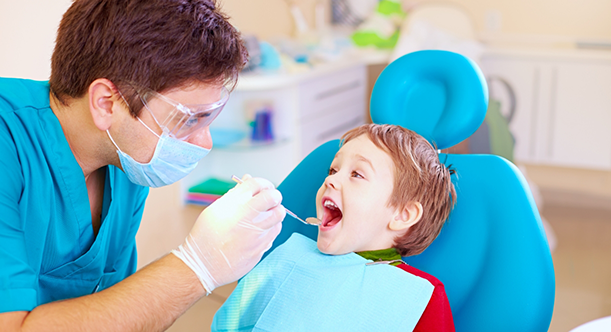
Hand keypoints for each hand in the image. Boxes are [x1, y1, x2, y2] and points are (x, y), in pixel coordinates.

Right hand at [172, 175, 284, 293]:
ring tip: (265, 216)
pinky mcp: (261, 248)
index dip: (264, 184)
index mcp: (233, 204)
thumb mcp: (215, 210)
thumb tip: (248, 179)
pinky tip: (261, 231)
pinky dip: (271, 228)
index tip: (264, 188)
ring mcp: (255, 233)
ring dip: (274, 212)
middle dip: (274, 196)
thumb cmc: (206, 236)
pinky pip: (275, 232)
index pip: (258, 183)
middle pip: (274, 197)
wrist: (202, 265)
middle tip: (270, 200)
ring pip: (278, 215)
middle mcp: (246, 216)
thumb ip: (235, 194)